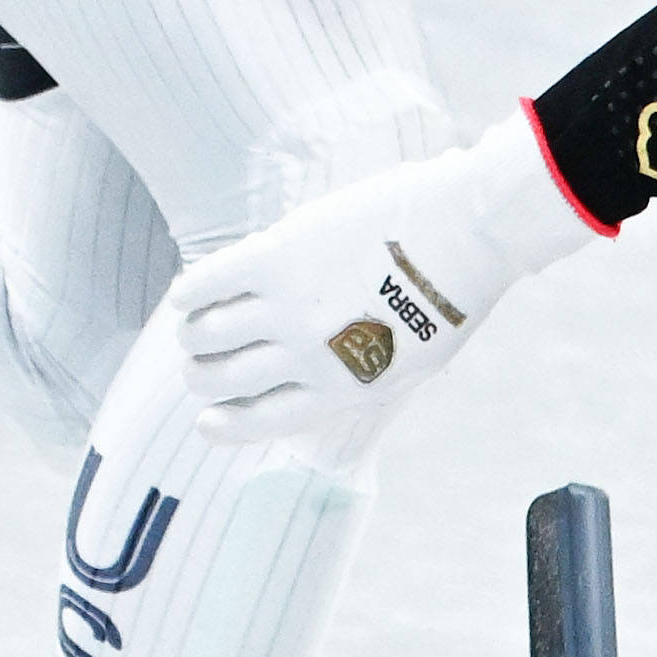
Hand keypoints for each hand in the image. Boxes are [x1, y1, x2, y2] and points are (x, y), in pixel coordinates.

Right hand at [171, 108, 603, 441]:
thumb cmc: (450, 291)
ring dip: (191, 336)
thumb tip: (310, 376)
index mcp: (347, 389)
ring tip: (194, 328)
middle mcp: (311, 356)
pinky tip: (186, 294)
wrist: (470, 230)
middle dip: (202, 377)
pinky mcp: (279, 256)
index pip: (261, 421)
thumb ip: (358, 371)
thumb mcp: (412, 358)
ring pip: (206, 334)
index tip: (205, 422)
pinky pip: (210, 282)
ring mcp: (291, 306)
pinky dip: (190, 292)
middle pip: (223, 380)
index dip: (224, 426)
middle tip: (197, 367)